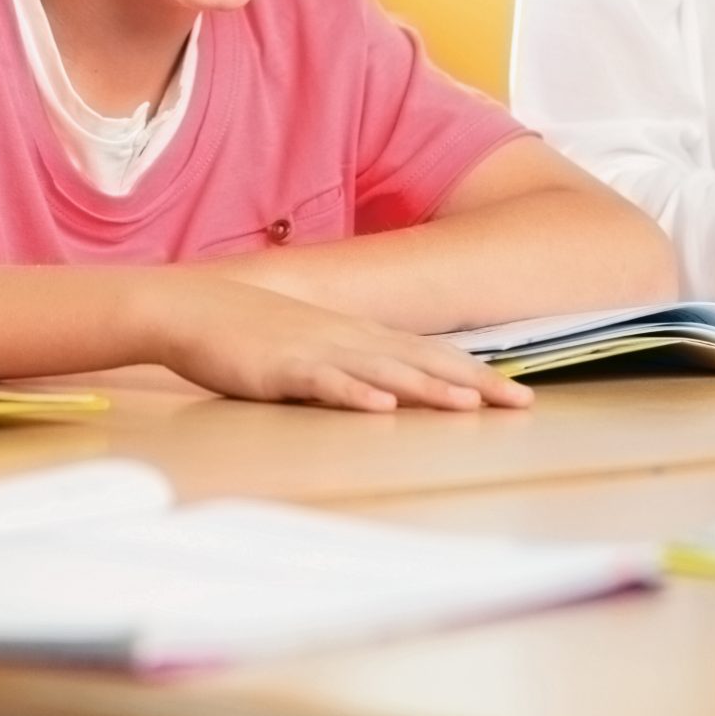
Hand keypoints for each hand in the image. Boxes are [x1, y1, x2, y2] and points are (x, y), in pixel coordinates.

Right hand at [141, 273, 530, 413]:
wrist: (192, 308)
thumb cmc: (251, 331)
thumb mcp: (313, 344)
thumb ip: (353, 361)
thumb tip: (392, 387)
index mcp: (359, 335)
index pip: (431, 354)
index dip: (477, 372)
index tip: (519, 392)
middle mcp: (348, 339)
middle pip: (422, 362)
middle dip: (475, 383)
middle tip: (522, 402)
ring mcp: (316, 351)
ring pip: (383, 371)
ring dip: (428, 388)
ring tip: (469, 405)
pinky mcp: (280, 368)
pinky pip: (324, 383)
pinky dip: (355, 394)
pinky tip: (382, 407)